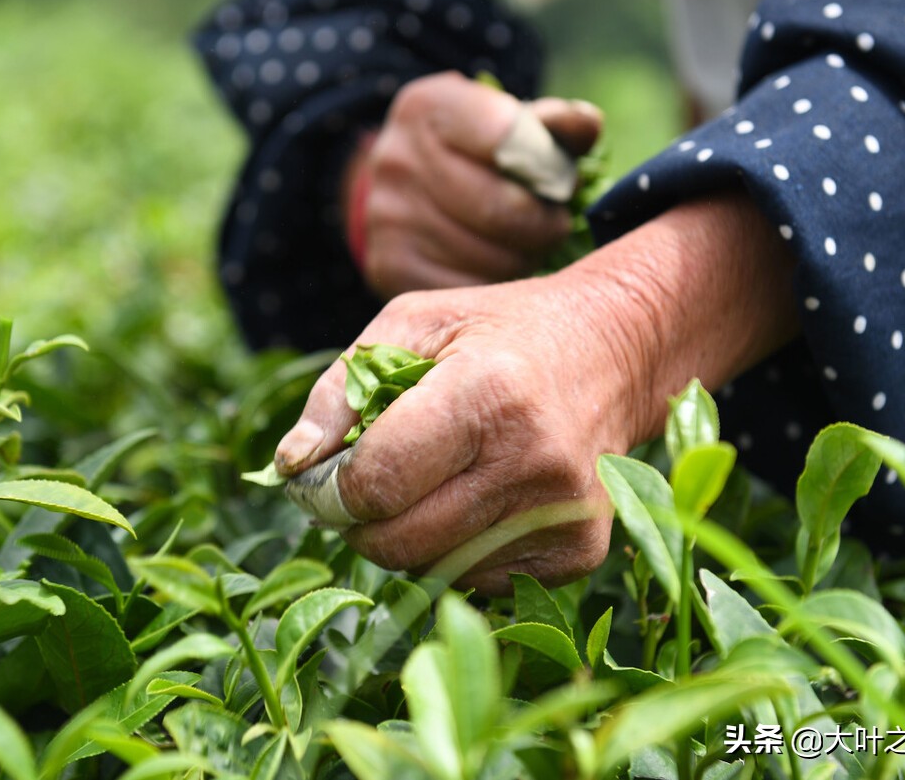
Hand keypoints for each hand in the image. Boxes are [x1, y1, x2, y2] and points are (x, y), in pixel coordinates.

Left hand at [277, 192, 798, 594]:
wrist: (614, 349)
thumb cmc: (496, 332)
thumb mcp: (412, 324)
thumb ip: (339, 390)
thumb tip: (290, 467)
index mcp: (486, 395)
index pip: (377, 484)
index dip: (331, 489)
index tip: (324, 474)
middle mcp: (533, 462)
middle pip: (398, 543)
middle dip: (361, 521)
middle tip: (366, 485)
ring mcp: (563, 513)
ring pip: (433, 569)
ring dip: (406, 537)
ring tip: (425, 482)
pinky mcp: (580, 551)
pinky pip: (479, 580)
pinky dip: (454, 550)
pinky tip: (472, 500)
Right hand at [347, 71, 602, 298]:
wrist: (405, 186)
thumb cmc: (474, 151)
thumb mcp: (508, 121)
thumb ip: (553, 124)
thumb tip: (587, 127)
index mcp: (428, 108)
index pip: (505, 137)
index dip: (547, 166)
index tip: (560, 179)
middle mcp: (396, 160)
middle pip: (498, 208)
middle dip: (544, 225)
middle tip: (555, 225)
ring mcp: (388, 218)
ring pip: (487, 258)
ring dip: (524, 260)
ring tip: (529, 247)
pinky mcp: (389, 267)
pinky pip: (464, 291)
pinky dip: (495, 288)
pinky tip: (502, 270)